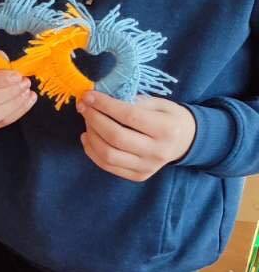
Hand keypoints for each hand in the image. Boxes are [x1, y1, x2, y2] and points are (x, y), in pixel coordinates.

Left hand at [78, 91, 195, 181]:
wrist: (186, 141)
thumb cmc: (169, 117)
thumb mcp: (158, 103)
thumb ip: (131, 101)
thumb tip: (98, 99)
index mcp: (166, 129)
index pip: (129, 116)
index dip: (105, 105)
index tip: (88, 95)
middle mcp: (158, 151)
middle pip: (116, 137)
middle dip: (93, 119)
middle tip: (83, 106)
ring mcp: (148, 167)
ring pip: (108, 155)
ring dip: (90, 135)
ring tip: (86, 121)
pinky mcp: (138, 176)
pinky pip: (107, 166)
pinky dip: (92, 150)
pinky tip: (88, 137)